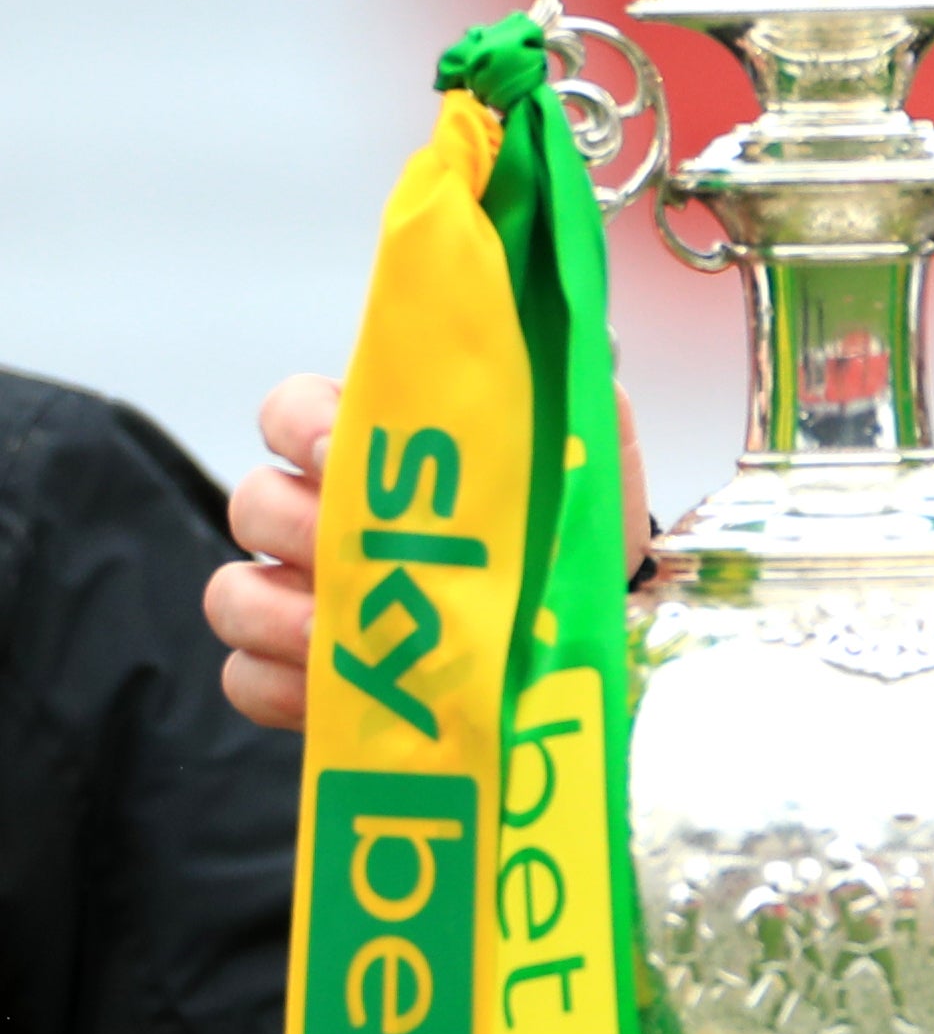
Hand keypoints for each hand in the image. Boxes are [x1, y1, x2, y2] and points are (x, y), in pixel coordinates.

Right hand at [204, 374, 652, 730]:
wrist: (603, 632)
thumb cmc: (577, 536)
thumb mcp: (586, 461)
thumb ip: (573, 395)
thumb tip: (589, 340)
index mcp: (371, 456)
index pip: (289, 412)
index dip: (298, 426)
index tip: (339, 452)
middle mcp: (320, 520)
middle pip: (251, 501)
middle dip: (293, 528)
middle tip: (349, 556)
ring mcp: (300, 601)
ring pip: (231, 592)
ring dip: (273, 613)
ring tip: (337, 635)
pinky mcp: (300, 680)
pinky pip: (244, 678)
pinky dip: (279, 686)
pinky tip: (336, 693)